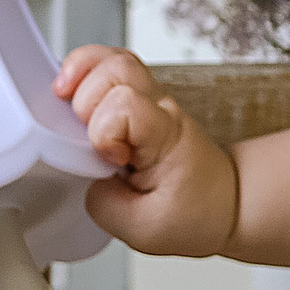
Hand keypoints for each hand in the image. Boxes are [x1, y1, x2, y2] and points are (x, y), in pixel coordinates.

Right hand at [54, 45, 236, 258]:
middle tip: (83, 133)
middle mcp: (159, 109)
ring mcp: (150, 100)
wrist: (223, 202)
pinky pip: (112, 68)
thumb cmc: (195, 212)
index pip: (125, 105)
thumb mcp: (145, 230)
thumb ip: (104, 205)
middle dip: (85, 97)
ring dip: (81, 74)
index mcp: (165, 136)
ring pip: (114, 59)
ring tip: (65, 100)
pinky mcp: (139, 101)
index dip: (104, 129)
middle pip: (118, 68)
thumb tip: (82, 180)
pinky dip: (86, 73)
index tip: (109, 160)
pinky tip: (73, 93)